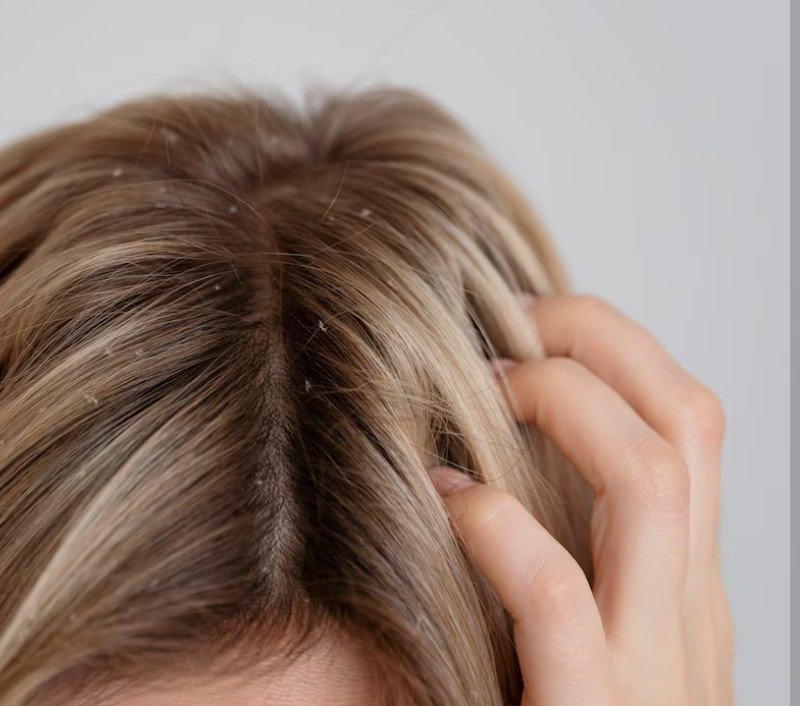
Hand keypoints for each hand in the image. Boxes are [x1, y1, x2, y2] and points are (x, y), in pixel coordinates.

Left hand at [431, 295, 731, 704]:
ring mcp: (654, 669)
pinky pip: (561, 597)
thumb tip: (482, 449)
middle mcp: (689, 612)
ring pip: (648, 481)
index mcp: (682, 588)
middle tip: (495, 330)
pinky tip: (442, 501)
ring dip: (558, 407)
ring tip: (477, 391)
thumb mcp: (578, 634)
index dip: (613, 344)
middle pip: (687, 420)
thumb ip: (563, 552)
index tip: (522, 321)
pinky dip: (497, 526)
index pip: (689, 421)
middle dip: (592, 342)